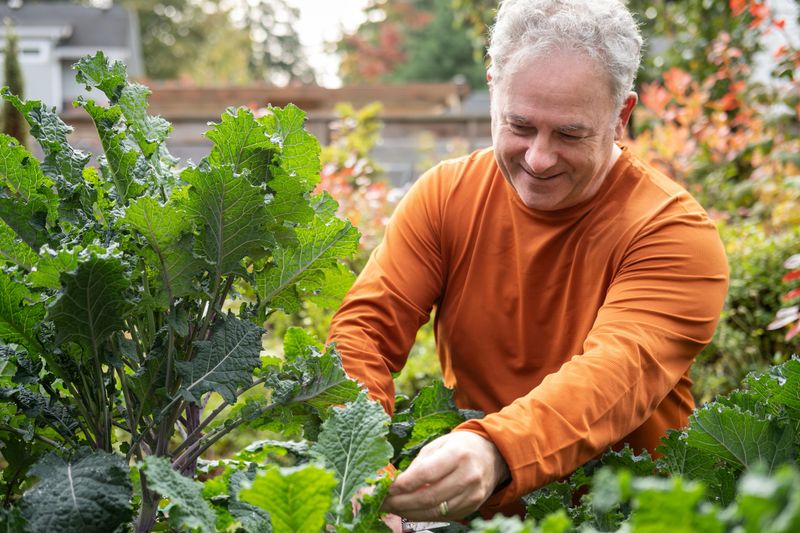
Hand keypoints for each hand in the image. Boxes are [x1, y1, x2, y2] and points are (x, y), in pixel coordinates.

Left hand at [381, 431, 509, 520]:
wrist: (491, 455)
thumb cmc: (459, 447)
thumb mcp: (439, 445)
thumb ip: (419, 464)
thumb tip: (396, 484)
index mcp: (458, 454)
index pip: (426, 474)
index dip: (404, 484)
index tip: (387, 489)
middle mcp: (468, 476)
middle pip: (429, 497)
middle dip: (402, 503)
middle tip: (384, 503)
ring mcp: (473, 494)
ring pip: (435, 511)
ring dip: (410, 513)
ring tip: (393, 508)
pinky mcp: (473, 506)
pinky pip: (444, 516)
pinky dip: (424, 515)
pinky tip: (411, 511)